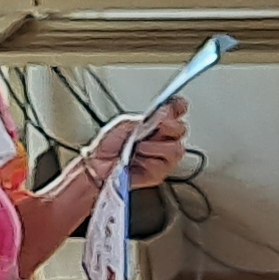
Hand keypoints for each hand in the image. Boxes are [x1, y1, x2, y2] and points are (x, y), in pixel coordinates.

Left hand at [65, 101, 188, 204]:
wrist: (97, 167)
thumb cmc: (107, 146)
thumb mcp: (123, 124)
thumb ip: (145, 119)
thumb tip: (161, 114)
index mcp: (156, 123)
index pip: (176, 110)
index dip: (178, 107)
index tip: (172, 106)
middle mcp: (162, 139)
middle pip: (181, 129)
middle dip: (169, 127)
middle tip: (154, 128)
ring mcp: (163, 157)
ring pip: (176, 149)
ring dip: (155, 146)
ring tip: (139, 148)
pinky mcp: (158, 173)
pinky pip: (163, 165)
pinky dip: (149, 160)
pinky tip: (138, 159)